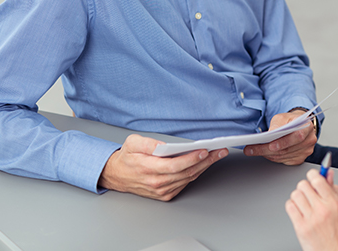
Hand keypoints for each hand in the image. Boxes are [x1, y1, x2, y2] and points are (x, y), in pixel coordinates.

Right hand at [98, 134, 227, 200]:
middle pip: (186, 172)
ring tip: (216, 155)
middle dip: (206, 161)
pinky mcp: (165, 195)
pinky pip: (184, 184)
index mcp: (148, 168)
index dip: (191, 159)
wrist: (117, 175)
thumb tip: (165, 146)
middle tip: (220, 151)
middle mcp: (156, 182)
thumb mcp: (133, 143)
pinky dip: (196, 173)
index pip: (174, 165)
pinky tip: (204, 164)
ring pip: (188, 178)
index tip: (204, 151)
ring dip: (204, 167)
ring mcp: (161, 190)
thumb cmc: (127, 158)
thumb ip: (148, 143)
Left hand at [244, 109, 316, 164]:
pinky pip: (283, 161)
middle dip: (267, 150)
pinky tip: (264, 153)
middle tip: (251, 150)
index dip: (284, 142)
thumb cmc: (290, 120)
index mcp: (307, 127)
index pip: (297, 137)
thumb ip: (278, 124)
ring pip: (283, 156)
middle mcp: (309, 141)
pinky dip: (272, 158)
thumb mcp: (283, 116)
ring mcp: (305, 152)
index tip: (270, 145)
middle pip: (287, 149)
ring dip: (267, 155)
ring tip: (253, 151)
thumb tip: (271, 133)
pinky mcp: (300, 159)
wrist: (298, 126)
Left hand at [286, 169, 337, 250]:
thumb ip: (334, 188)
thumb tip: (328, 173)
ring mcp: (310, 219)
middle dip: (305, 185)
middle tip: (307, 189)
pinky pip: (290, 207)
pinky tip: (298, 209)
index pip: (318, 179)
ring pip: (295, 195)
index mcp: (334, 203)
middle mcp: (322, 210)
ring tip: (303, 200)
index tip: (312, 176)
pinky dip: (292, 205)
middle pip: (304, 185)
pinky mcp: (301, 228)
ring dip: (298, 195)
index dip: (313, 174)